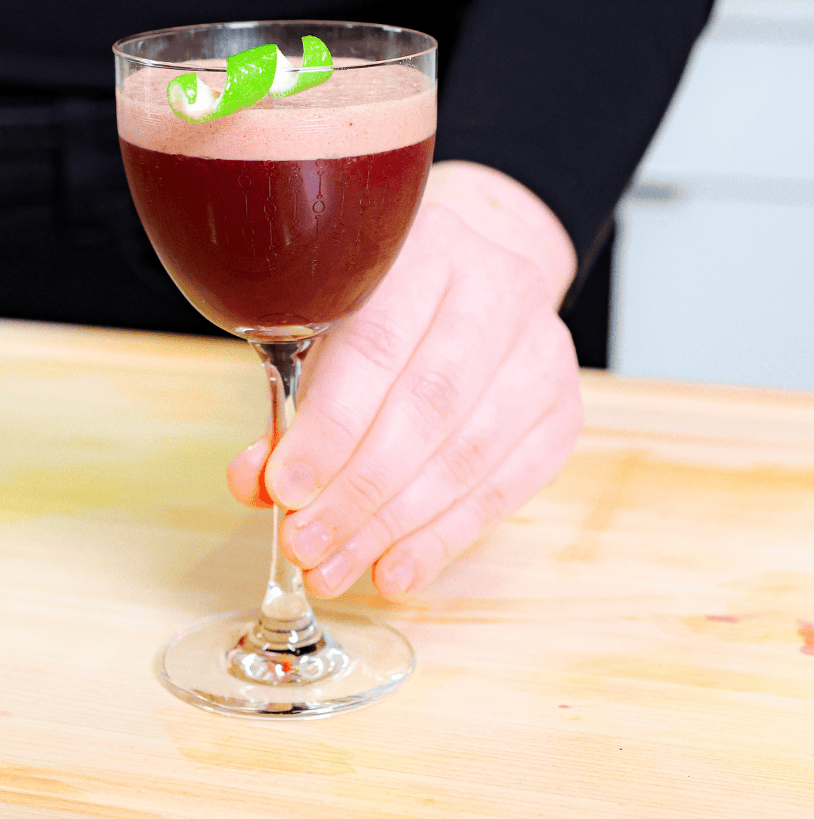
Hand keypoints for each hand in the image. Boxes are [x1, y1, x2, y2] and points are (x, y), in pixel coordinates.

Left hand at [227, 161, 583, 599]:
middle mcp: (495, 288)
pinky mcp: (562, 411)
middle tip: (306, 544)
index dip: (330, 427)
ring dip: (394, 525)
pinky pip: (506, 488)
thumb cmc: (386, 316)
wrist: (474, 292)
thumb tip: (255, 482)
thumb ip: (293, 406)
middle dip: (358, 490)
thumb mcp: (328, 337)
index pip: (377, 346)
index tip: (285, 489)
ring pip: (469, 454)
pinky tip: (397, 570)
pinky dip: (444, 538)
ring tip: (336, 567)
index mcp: (424, 249)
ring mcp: (541, 350)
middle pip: (427, 406)